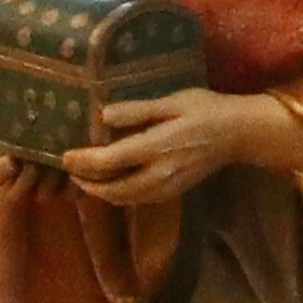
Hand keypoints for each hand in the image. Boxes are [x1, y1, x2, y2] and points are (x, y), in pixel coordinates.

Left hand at [64, 88, 302, 208]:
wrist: (238, 134)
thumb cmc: (206, 110)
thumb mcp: (173, 101)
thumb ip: (138, 110)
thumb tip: (104, 115)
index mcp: (156, 148)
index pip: (109, 162)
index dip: (83, 163)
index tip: (64, 156)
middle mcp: (159, 173)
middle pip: (113, 190)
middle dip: (88, 184)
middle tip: (70, 171)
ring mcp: (168, 186)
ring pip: (126, 200)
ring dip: (102, 194)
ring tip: (86, 180)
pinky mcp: (174, 191)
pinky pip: (140, 200)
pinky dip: (121, 196)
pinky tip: (114, 184)